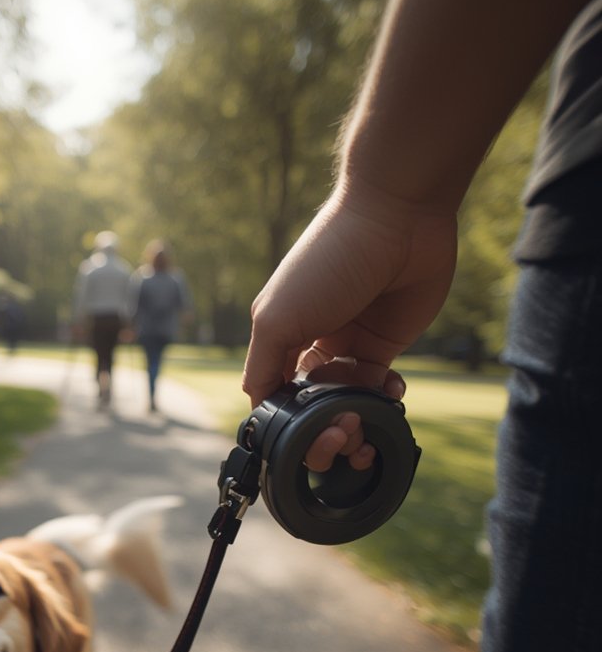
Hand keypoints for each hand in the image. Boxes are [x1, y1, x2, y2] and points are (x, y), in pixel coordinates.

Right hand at [242, 180, 457, 470]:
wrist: (397, 217)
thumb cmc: (330, 261)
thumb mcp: (277, 317)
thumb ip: (262, 365)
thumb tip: (255, 406)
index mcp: (278, 334)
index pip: (274, 392)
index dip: (286, 421)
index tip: (304, 434)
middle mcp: (311, 340)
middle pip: (310, 404)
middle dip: (323, 427)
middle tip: (341, 431)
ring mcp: (349, 342)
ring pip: (346, 400)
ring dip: (355, 417)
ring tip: (365, 418)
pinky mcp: (386, 341)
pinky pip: (380, 386)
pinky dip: (384, 398)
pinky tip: (390, 391)